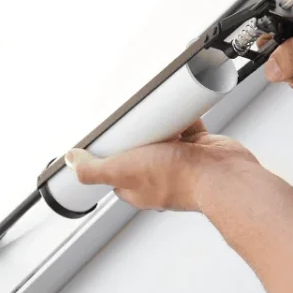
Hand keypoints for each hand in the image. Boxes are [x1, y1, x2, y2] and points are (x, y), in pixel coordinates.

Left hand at [65, 121, 258, 212]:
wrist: (221, 175)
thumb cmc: (178, 179)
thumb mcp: (122, 170)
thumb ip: (93, 169)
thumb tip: (71, 162)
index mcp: (137, 186)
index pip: (113, 170)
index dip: (107, 154)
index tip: (102, 138)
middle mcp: (159, 175)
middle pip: (139, 149)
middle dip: (136, 133)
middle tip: (129, 117)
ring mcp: (180, 162)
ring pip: (163, 136)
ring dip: (158, 123)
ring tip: (151, 110)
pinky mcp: (198, 147)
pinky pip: (186, 126)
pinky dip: (182, 116)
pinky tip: (177, 106)